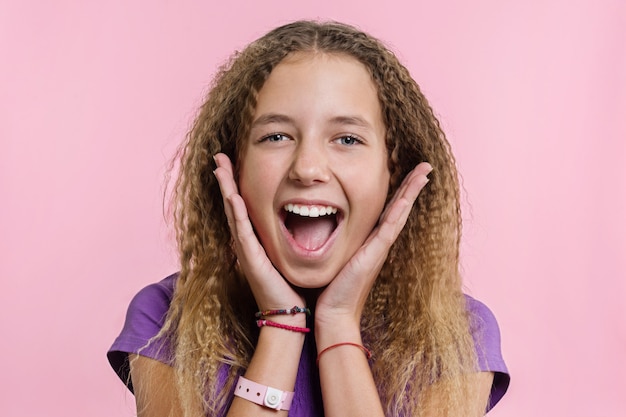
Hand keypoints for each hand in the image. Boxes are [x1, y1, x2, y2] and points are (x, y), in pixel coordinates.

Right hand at [213, 153, 304, 311]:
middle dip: (226, 180)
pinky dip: (237, 213)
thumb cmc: (293, 287)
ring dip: (226, 189)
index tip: (235, 162)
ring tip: (219, 167)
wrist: (289, 315)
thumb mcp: (292, 256)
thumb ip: (296, 237)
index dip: (237, 184)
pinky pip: (242, 232)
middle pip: (232, 204)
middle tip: (220, 156)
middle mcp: (247, 243)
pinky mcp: (251, 260)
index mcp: (257, 240)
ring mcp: (246, 250)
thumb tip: (310, 219)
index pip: (244, 206)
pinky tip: (233, 196)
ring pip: (233, 213)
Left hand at [314, 162, 432, 335]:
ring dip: (412, 190)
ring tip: (424, 171)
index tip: (406, 173)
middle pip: (399, 207)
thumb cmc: (330, 289)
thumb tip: (316, 227)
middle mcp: (379, 242)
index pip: (387, 210)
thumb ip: (330, 243)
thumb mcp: (332, 258)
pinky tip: (409, 193)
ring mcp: (380, 246)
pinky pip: (392, 224)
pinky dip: (402, 207)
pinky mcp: (376, 252)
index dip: (398, 192)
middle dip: (411, 186)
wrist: (333, 313)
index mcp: (369, 242)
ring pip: (400, 212)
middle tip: (425, 166)